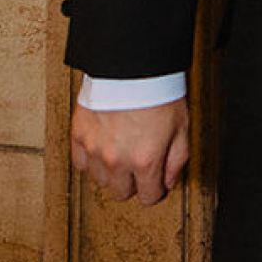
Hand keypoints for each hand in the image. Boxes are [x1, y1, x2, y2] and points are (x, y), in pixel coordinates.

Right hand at [70, 96, 190, 204]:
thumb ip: (177, 160)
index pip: (148, 197)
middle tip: (139, 165)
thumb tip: (169, 182)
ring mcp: (95, 149)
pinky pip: (81, 164)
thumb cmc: (157, 91)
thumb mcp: (181, 126)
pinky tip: (103, 148)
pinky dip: (92, 160)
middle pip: (121, 193)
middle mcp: (117, 160)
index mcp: (145, 160)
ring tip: (122, 151)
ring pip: (100, 180)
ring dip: (112, 172)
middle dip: (133, 183)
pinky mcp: (79, 136)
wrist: (132, 65)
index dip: (155, 190)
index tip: (156, 181)